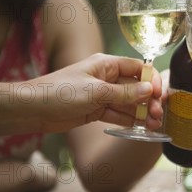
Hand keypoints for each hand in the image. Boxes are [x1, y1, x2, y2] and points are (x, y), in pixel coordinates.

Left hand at [34, 53, 162, 131]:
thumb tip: (149, 90)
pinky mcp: (97, 110)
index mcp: (107, 64)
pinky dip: (130, 120)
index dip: (152, 80)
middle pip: (137, 87)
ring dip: (142, 112)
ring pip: (129, 102)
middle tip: (157, 114)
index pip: (139, 68)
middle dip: (149, 100)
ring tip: (154, 125)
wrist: (32, 109)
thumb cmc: (60, 92)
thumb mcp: (96, 92)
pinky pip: (119, 113)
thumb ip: (124, 92)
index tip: (159, 95)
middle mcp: (108, 78)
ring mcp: (103, 94)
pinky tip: (141, 127)